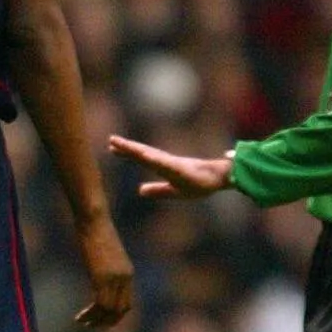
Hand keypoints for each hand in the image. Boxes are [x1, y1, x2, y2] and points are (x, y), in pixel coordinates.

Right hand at [72, 214, 133, 326]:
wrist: (93, 219)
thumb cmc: (95, 231)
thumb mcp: (104, 253)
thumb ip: (105, 268)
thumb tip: (98, 274)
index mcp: (128, 272)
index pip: (126, 304)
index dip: (114, 316)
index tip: (99, 319)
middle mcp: (125, 277)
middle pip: (121, 311)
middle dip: (106, 322)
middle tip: (90, 326)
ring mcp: (115, 278)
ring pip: (110, 311)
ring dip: (95, 321)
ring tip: (81, 322)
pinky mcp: (102, 277)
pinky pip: (100, 304)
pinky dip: (90, 314)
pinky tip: (79, 316)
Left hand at [108, 135, 232, 198]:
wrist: (220, 179)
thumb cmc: (200, 183)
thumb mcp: (173, 190)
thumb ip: (157, 190)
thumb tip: (139, 191)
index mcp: (164, 166)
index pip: (142, 157)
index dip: (127, 152)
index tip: (111, 147)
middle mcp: (166, 162)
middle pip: (143, 153)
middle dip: (127, 147)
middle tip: (110, 139)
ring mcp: (174, 164)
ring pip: (151, 155)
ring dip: (136, 150)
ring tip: (122, 144)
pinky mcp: (182, 168)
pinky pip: (166, 164)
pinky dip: (154, 159)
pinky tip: (144, 155)